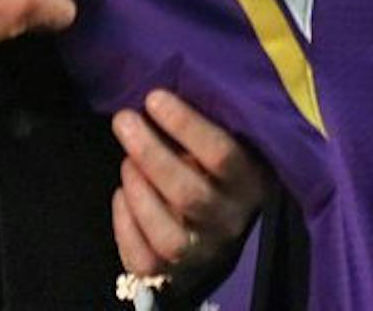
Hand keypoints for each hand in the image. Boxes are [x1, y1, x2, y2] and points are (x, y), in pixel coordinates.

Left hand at [112, 89, 267, 280]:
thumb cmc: (220, 169)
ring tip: (125, 162)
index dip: (185, 125)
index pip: (221, 154)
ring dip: (140, 194)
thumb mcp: (229, 144)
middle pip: (189, 193)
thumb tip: (158, 97)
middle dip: (150, 153)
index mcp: (251, 181)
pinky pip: (145, 260)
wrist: (225, 225)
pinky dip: (126, 227)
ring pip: (168, 234)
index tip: (154, 98)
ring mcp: (204, 251)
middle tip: (124, 120)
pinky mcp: (176, 274)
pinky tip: (120, 196)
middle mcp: (230, 220)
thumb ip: (201, 129)